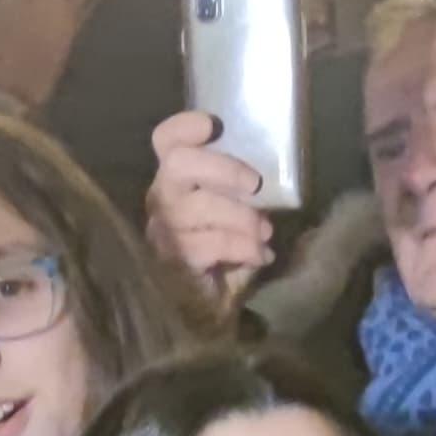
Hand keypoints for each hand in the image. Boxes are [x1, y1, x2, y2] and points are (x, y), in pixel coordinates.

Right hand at [147, 109, 281, 299]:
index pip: (166, 141)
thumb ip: (246, 191)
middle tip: (255, 186)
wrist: (209, 310)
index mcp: (177, 180)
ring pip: (197, 207)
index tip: (213, 125)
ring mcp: (161, 231)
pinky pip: (205, 245)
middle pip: (179, 164)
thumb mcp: (240, 214)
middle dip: (223, 169)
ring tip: (266, 233)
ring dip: (240, 217)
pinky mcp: (169, 261)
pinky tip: (260, 256)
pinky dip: (240, 248)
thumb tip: (274, 180)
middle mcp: (161, 199)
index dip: (184, 127)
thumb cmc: (226, 253)